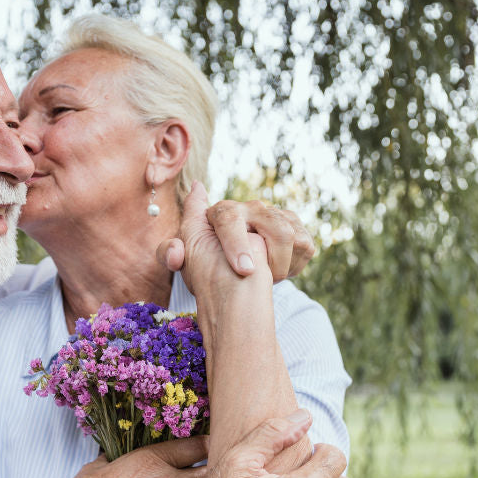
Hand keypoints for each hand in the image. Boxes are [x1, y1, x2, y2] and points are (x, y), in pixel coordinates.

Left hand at [157, 184, 315, 281]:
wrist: (235, 284)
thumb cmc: (206, 271)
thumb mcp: (185, 263)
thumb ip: (172, 245)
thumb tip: (194, 193)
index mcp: (222, 213)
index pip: (229, 217)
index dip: (237, 243)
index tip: (244, 270)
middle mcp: (251, 209)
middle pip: (273, 226)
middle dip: (271, 260)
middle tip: (265, 281)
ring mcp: (276, 216)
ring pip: (290, 236)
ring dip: (280, 266)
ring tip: (265, 278)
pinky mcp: (297, 230)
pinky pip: (305, 245)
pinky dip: (292, 266)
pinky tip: (276, 272)